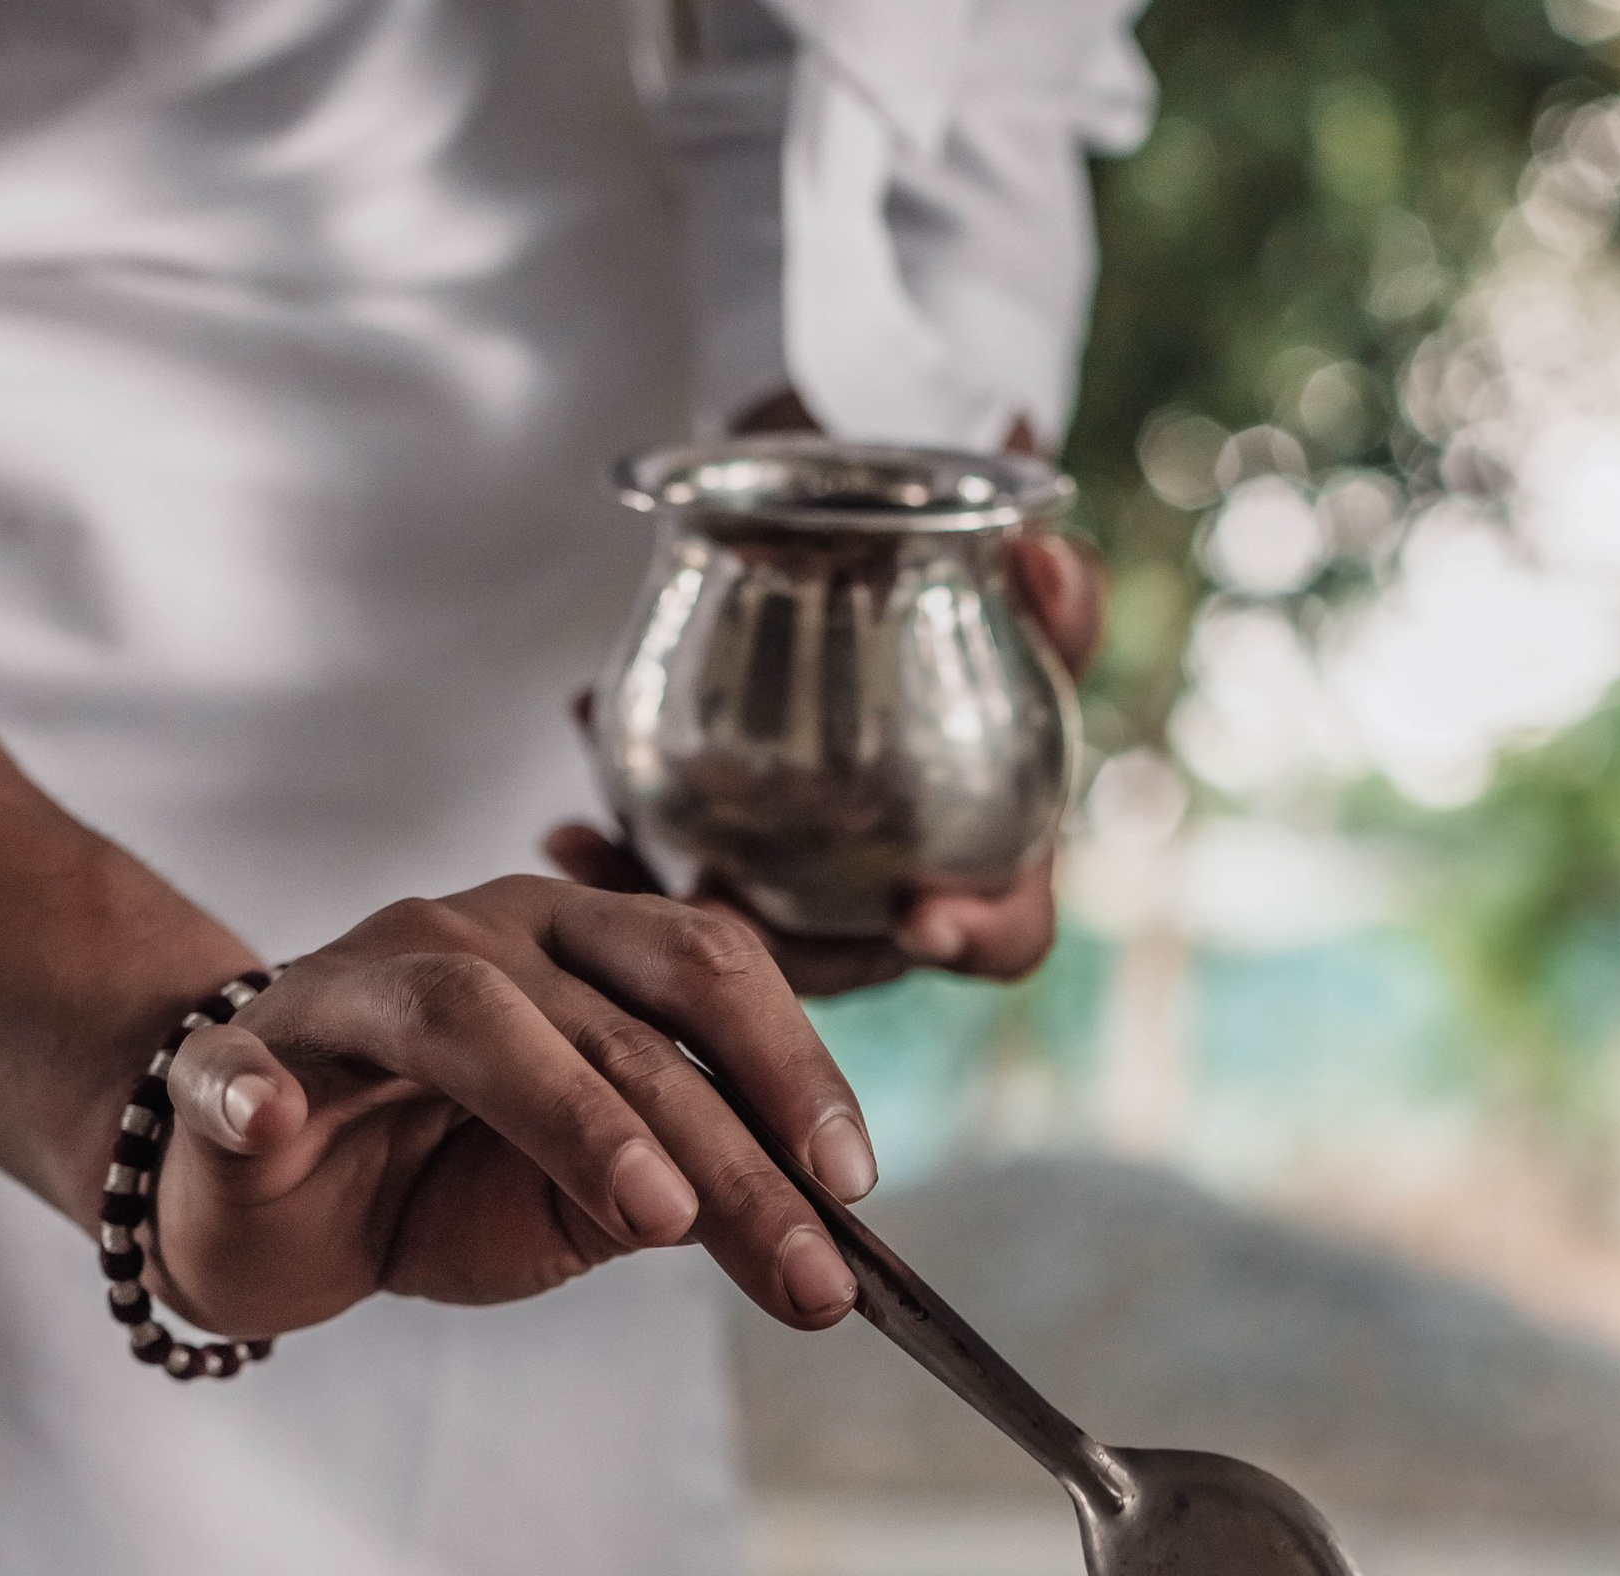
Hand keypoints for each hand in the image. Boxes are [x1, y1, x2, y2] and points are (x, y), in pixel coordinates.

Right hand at [152, 878, 876, 1342]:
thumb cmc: (441, 1186)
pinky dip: (258, 1094)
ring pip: (475, 1019)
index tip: (856, 1187)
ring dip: (575, 1114)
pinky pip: (247, 1070)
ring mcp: (355, 985)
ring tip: (657, 1215)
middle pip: (627, 1020)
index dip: (794, 1069)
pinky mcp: (241, 1059)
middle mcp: (479, 937)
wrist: (272, 1207)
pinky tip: (277, 1124)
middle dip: (734, 1153)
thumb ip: (683, 1195)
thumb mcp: (590, 1206)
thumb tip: (802, 1227)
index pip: (711, 973)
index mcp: (579, 952)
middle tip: (808, 1274)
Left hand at [545, 403, 1103, 999]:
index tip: (924, 918)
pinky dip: (615, 866)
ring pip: (735, 945)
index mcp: (987, 862)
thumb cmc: (964, 603)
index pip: (1003, 935)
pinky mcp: (729, 871)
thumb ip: (1055, 588)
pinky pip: (667, 900)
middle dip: (767, 957)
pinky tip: (564, 825)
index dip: (974, 937)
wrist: (869, 575)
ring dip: (661, 913)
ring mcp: (804, 900)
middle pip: (838, 968)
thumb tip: (1047, 563)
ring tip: (588, 854)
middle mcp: (891, 902)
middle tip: (713, 904)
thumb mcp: (1024, 589)